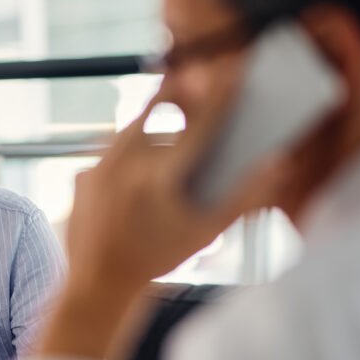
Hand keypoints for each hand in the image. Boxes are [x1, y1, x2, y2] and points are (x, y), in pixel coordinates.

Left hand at [35, 71, 290, 359]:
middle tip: (197, 80)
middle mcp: (125, 164)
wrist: (98, 284)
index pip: (199, 124)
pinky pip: (109, 150)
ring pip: (132, 127)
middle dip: (181, 96)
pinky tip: (140, 149)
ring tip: (172, 107)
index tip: (236, 74)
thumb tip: (277, 162)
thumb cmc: (156, 259)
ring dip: (152, 117)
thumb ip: (244, 197)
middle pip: (160, 112)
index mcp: (159, 176)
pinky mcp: (82, 175)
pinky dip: (127, 146)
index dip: (220, 98)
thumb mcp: (205, 232)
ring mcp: (99, 167)